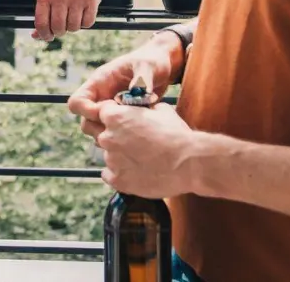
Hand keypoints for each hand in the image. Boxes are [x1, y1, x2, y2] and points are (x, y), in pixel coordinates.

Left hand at [32, 0, 104, 40]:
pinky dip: (85, 22)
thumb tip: (37, 34)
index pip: (42, 22)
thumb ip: (43, 10)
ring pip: (73, 27)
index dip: (43, 34)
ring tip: (73, 14)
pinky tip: (83, 12)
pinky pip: (88, 23)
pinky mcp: (92, 0)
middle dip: (59, 31)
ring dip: (73, 26)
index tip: (46, 36)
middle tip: (61, 26)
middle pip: (58, 28)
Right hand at [67, 35, 182, 136]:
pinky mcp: (121, 115)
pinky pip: (113, 130)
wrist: (163, 63)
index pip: (77, 102)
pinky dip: (122, 135)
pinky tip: (139, 131)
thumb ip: (142, 78)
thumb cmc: (153, 60)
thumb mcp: (148, 66)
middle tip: (125, 127)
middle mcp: (101, 95)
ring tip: (135, 129)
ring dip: (112, 133)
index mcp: (100, 81)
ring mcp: (110, 106)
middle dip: (101, 127)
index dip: (88, 113)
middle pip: (85, 120)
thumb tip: (136, 93)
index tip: (110, 116)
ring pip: (98, 128)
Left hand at [97, 102, 225, 199]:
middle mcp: (107, 138)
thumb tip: (142, 110)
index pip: (102, 112)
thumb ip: (143, 108)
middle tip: (134, 141)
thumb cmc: (176, 134)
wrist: (187, 163)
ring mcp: (111, 161)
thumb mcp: (160, 110)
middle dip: (115, 135)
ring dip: (119, 155)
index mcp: (115, 117)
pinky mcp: (117, 181)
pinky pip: (109, 175)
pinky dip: (119, 173)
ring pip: (108, 155)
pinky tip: (135, 171)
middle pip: (102, 134)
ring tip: (141, 159)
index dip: (115, 115)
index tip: (125, 120)